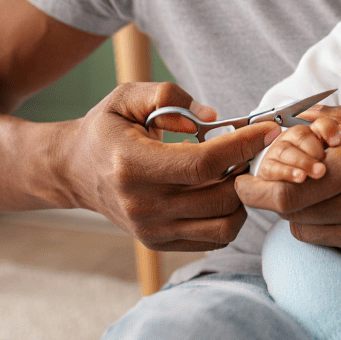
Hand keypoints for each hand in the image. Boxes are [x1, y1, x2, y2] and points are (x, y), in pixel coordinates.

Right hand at [63, 82, 280, 251]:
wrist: (73, 170)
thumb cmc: (105, 129)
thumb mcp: (126, 97)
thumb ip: (168, 96)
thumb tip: (211, 118)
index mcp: (132, 166)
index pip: (203, 164)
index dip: (241, 146)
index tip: (266, 129)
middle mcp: (142, 205)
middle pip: (219, 197)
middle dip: (247, 169)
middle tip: (254, 148)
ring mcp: (150, 229)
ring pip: (223, 224)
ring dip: (242, 197)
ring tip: (238, 170)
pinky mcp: (158, 242)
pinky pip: (213, 238)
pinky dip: (230, 217)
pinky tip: (224, 190)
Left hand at [236, 105, 340, 280]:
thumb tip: (306, 116)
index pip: (289, 188)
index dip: (257, 186)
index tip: (242, 179)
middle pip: (290, 213)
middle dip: (275, 198)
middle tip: (268, 186)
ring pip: (308, 233)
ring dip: (304, 214)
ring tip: (322, 195)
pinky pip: (337, 248)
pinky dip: (334, 231)